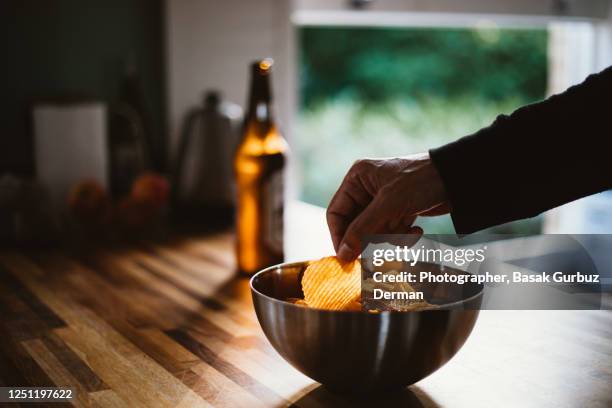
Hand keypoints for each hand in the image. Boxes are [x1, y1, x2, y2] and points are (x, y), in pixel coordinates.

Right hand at [327, 153, 449, 261]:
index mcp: (357, 179)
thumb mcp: (388, 206)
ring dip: (391, 237)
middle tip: (377, 252)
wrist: (457, 179)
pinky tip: (417, 230)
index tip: (345, 258)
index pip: (336, 213)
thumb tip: (342, 254)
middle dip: (370, 238)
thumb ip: (362, 230)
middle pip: (355, 225)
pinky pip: (390, 231)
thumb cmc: (420, 181)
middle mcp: (366, 188)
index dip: (339, 236)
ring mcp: (383, 200)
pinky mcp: (398, 210)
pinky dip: (402, 235)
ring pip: (374, 232)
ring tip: (407, 232)